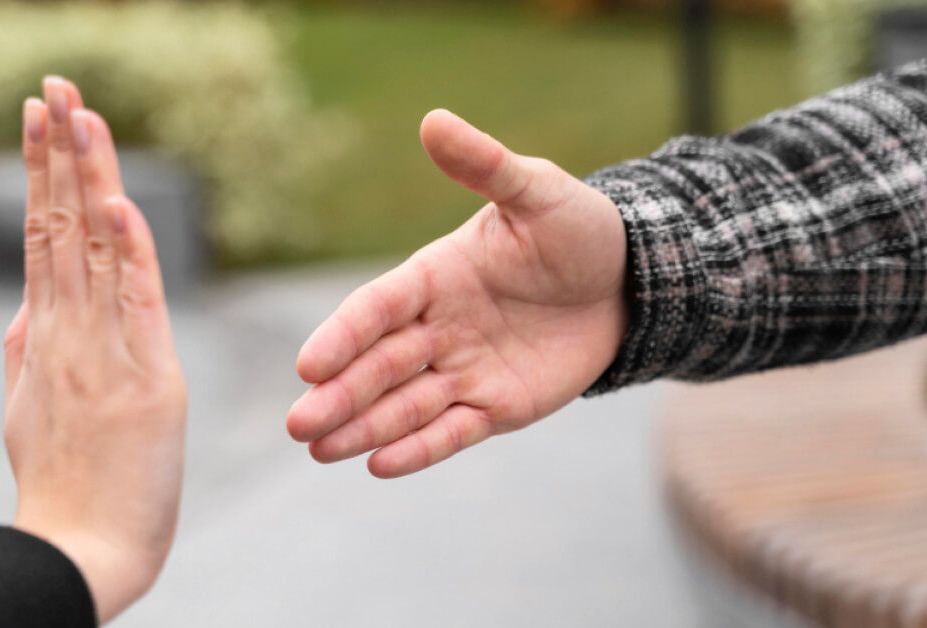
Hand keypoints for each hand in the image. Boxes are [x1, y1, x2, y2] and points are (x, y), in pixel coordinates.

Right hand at [2, 77, 186, 621]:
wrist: (78, 554)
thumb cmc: (61, 486)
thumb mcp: (28, 410)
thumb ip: (27, 352)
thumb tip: (23, 308)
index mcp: (43, 338)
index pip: (43, 237)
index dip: (42, 174)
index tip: (41, 119)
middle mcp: (66, 335)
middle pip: (61, 227)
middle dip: (59, 152)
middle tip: (56, 85)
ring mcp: (102, 356)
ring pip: (94, 252)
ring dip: (89, 178)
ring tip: (80, 113)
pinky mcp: (145, 384)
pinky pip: (137, 305)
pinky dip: (129, 252)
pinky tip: (118, 202)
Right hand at [287, 109, 627, 478]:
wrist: (628, 281)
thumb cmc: (576, 230)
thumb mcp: (535, 191)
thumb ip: (485, 166)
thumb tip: (433, 120)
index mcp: (432, 276)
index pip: (376, 308)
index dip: (342, 336)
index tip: (309, 366)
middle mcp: (436, 327)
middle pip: (378, 365)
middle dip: (339, 395)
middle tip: (298, 425)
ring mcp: (463, 370)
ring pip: (403, 405)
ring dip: (362, 427)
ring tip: (320, 450)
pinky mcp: (495, 407)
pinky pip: (450, 431)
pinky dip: (417, 449)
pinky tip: (378, 465)